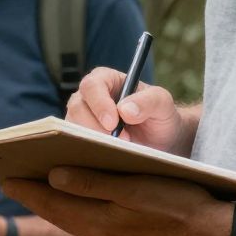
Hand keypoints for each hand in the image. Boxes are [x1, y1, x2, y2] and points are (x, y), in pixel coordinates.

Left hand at [5, 168, 231, 235]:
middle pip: (62, 216)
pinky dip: (80, 215)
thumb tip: (54, 177)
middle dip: (36, 198)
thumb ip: (96, 184)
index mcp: (104, 225)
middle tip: (11, 182)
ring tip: (37, 191)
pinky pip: (95, 230)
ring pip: (78, 224)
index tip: (5, 178)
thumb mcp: (140, 188)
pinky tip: (77, 206)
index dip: (29, 191)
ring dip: (57, 207)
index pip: (55, 205)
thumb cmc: (185, 204)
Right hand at [68, 68, 189, 153]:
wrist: (160, 141)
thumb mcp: (163, 104)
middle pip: (77, 107)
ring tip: (120, 148)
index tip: (113, 123)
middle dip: (95, 127)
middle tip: (120, 141)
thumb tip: (125, 110)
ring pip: (73, 128)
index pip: (92, 86)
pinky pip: (75, 144)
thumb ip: (149, 101)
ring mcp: (82, 118)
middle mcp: (89, 98)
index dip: (99, 104)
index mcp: (106, 80)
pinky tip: (109, 155)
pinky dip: (90, 151)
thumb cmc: (160, 116)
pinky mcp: (80, 138)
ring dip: (94, 140)